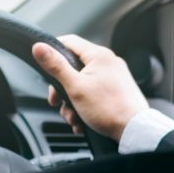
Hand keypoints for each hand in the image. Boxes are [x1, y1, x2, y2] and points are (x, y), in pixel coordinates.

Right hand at [32, 35, 148, 140]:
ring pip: (82, 84)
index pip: (69, 42)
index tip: (43, 65)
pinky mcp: (117, 91)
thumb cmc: (108, 109)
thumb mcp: (75, 87)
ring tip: (73, 118)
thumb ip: (55, 66)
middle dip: (61, 88)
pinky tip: (82, 121)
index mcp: (99, 55)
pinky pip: (94, 93)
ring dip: (72, 102)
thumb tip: (39, 47)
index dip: (52, 51)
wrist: (134, 130)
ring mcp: (114, 77)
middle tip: (56, 102)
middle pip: (73, 67)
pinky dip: (84, 107)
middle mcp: (108, 62)